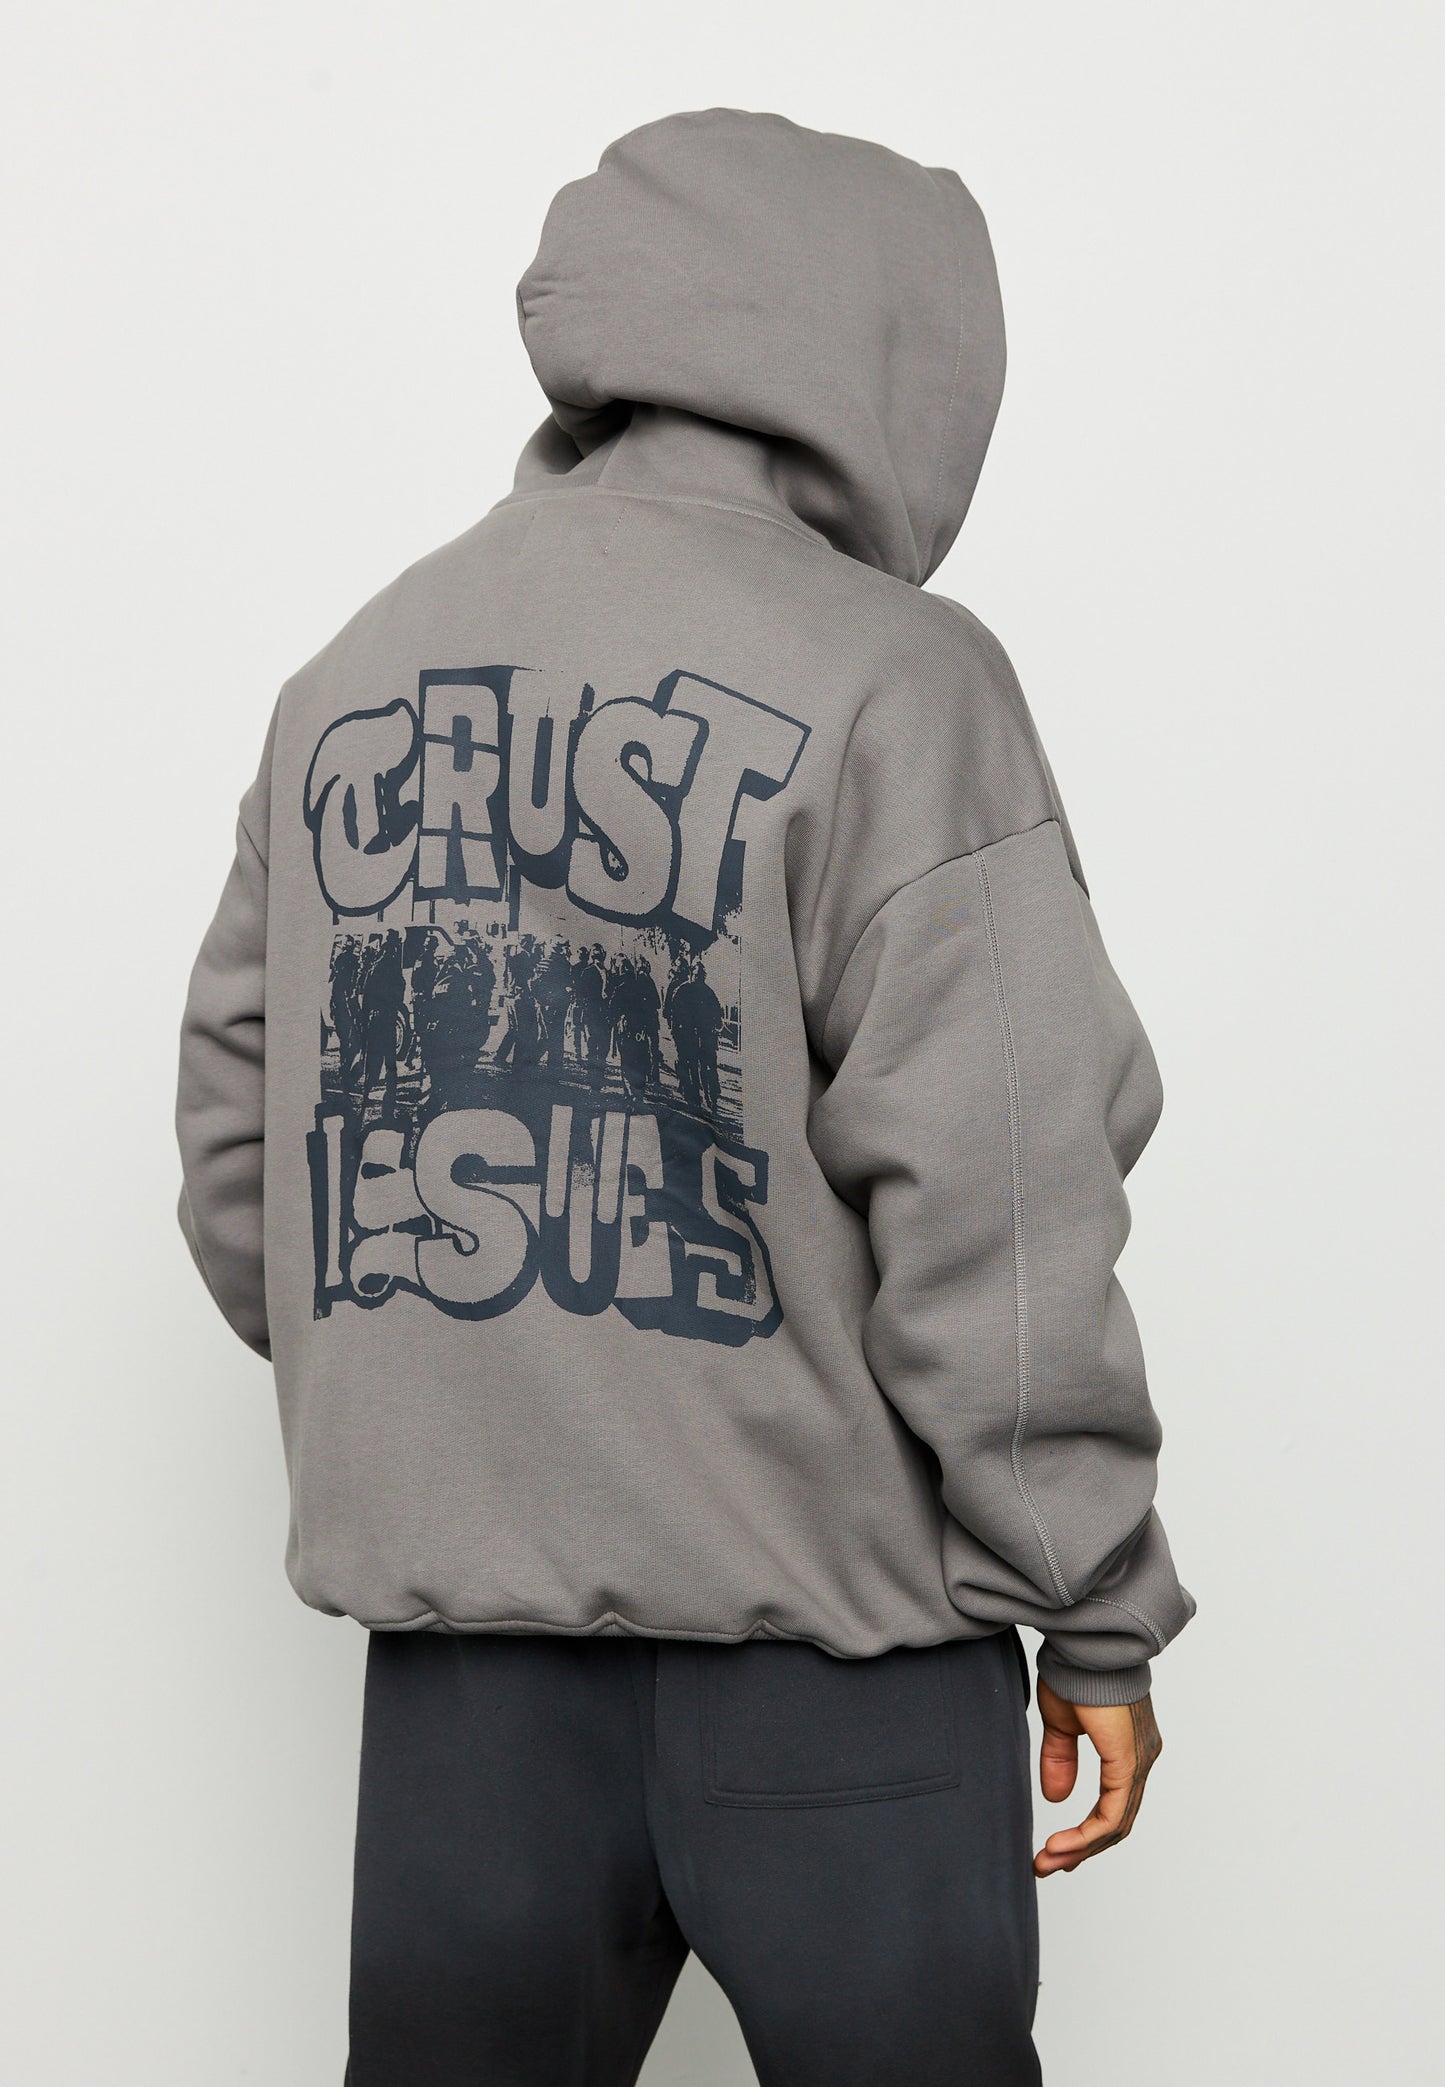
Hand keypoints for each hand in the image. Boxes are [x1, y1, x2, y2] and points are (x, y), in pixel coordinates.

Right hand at [1033, 1679, 1161, 1876]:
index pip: (1113, 1804)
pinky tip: (1062, 1845)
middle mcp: (1141, 1758)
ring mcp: (1139, 1761)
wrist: (1084, 1646)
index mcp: (1127, 1749)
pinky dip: (1086, 1835)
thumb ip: (1061, 1759)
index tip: (1057, 1849)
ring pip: (1116, 1823)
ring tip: (1047, 1862)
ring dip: (1080, 1848)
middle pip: (1116, 1821)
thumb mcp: (1062, 1723)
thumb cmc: (1076, 1672)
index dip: (1087, 1832)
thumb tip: (1057, 1797)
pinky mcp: (1129, 1762)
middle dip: (1080, 1849)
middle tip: (1048, 1865)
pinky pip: (1112, 1813)